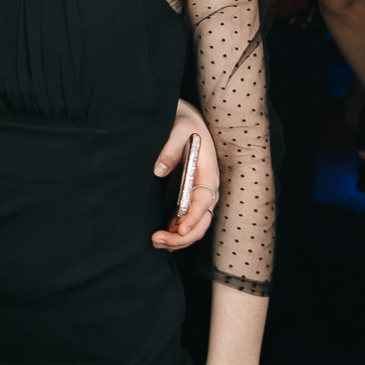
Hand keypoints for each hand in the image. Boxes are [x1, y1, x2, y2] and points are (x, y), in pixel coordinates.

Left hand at [152, 98, 219, 250]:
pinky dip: (176, 234)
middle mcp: (207, 190)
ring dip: (178, 239)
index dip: (192, 218)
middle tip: (157, 240)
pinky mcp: (188, 199)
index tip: (180, 230)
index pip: (204, 201)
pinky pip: (186, 222)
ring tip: (155, 242)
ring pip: (195, 227)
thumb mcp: (178, 128)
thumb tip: (158, 170)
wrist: (187, 123)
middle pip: (201, 221)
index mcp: (208, 174)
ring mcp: (199, 197)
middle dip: (182, 237)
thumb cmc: (185, 124)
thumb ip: (170, 147)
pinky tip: (161, 238)